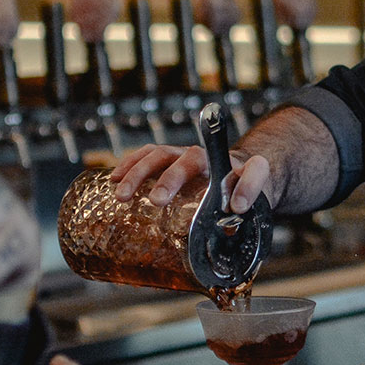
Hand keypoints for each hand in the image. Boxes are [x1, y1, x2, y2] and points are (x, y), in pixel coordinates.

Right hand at [109, 143, 272, 213]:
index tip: (240, 207)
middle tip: (157, 200)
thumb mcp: (248, 205)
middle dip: (172, 178)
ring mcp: (183, 157)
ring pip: (161, 154)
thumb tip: (237, 209)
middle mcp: (207, 159)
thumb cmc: (236, 193)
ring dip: (139, 171)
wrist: (229, 176)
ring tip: (121, 195)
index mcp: (236, 171)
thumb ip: (246, 207)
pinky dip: (129, 164)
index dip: (249, 185)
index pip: (251, 169)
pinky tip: (113, 179)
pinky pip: (146, 156)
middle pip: (191, 158)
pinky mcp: (165, 160)